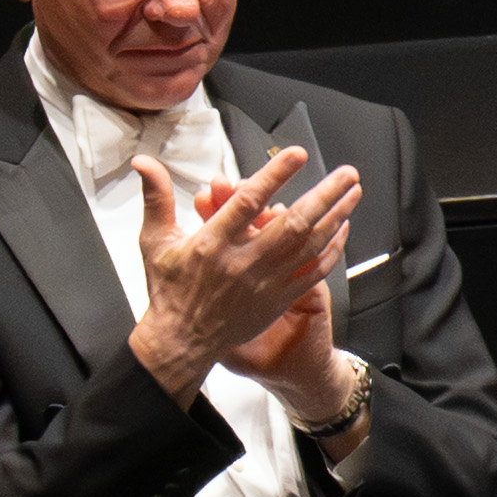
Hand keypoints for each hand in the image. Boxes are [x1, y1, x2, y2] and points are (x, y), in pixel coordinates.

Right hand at [123, 149, 361, 394]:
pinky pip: (313, 273)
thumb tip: (144, 162)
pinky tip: (343, 230)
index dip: (274, 176)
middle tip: (345, 173)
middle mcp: (243, 262)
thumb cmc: (169, 290)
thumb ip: (155, 197)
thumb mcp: (154, 240)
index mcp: (212, 244)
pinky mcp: (278, 299)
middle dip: (323, 195)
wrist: (181, 342)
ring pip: (309, 246)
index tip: (296, 154)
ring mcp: (265, 283)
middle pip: (292, 223)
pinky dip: (331, 250)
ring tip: (353, 193)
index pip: (247, 202)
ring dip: (335, 216)